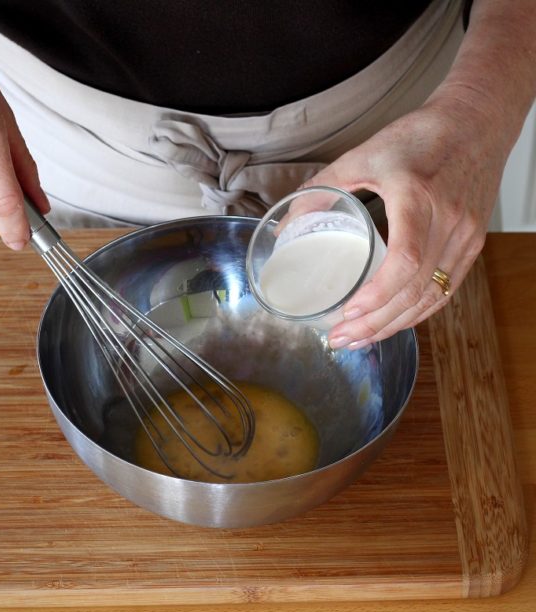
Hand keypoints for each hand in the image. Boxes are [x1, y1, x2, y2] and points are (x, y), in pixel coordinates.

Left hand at [303, 95, 508, 348]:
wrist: (476, 121)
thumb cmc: (420, 135)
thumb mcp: (363, 155)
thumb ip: (321, 189)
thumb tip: (285, 227)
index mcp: (418, 197)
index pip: (405, 260)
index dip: (378, 294)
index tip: (349, 314)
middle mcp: (448, 221)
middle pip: (415, 289)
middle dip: (375, 323)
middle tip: (340, 339)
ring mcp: (466, 236)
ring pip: (432, 296)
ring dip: (395, 324)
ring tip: (360, 340)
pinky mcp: (472, 243)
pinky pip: (446, 289)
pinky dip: (418, 312)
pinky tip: (393, 323)